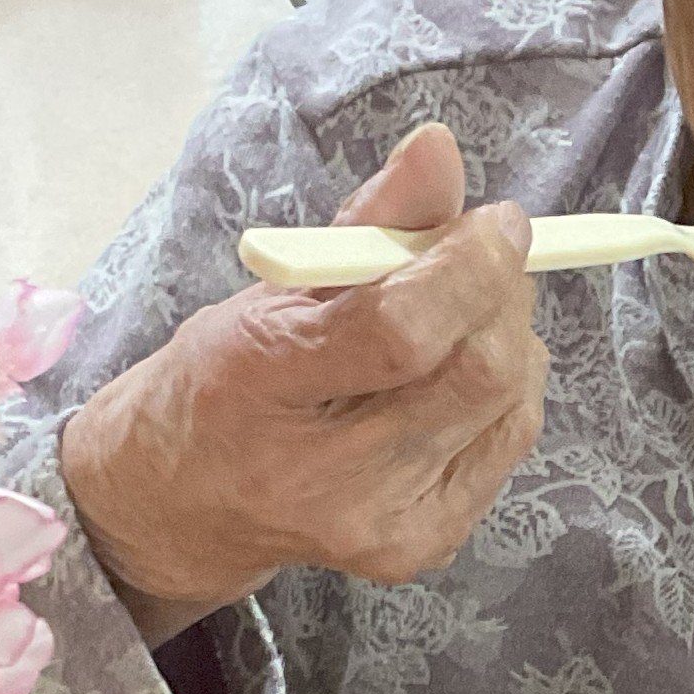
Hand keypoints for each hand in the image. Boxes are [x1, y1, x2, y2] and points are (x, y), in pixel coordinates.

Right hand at [61, 124, 546, 642]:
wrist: (183, 503)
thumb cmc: (225, 380)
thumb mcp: (272, 285)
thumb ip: (367, 218)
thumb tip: (440, 148)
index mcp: (263, 385)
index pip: (402, 331)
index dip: (470, 266)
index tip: (494, 222)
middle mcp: (324, 473)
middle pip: (476, 372)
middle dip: (503, 294)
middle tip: (486, 257)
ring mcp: (380, 523)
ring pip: (508, 406)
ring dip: (509, 337)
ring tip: (464, 314)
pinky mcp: (420, 546)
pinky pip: (508, 444)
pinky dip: (505, 391)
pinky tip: (457, 376)